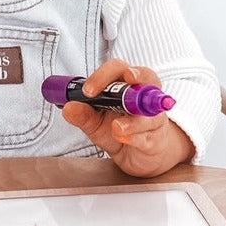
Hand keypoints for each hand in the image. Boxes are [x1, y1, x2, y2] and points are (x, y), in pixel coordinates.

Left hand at [60, 60, 193, 177]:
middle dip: (138, 76)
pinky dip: (136, 137)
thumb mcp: (95, 123)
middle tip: (128, 78)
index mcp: (127, 86)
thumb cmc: (119, 130)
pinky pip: (150, 135)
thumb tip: (68, 108)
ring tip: (116, 126)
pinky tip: (124, 138)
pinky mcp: (157, 138)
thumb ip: (83, 115)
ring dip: (133, 118)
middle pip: (148, 77)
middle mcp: (145, 96)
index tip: (88, 90)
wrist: (137, 155)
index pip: (119, 69)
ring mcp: (154, 117)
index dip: (104, 75)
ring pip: (150, 109)